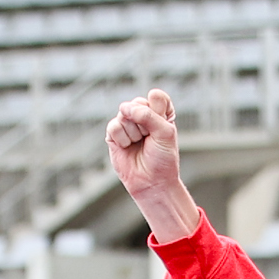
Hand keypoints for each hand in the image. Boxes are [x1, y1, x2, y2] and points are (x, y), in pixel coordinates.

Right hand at [106, 89, 202, 243]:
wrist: (151, 182)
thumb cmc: (162, 159)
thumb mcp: (165, 132)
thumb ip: (148, 114)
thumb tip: (124, 107)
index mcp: (159, 112)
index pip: (156, 96)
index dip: (158, 111)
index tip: (163, 127)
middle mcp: (142, 115)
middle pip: (138, 103)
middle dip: (144, 123)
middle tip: (149, 139)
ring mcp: (127, 124)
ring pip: (124, 115)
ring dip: (134, 133)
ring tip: (138, 144)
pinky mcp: (114, 134)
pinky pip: (114, 126)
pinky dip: (122, 139)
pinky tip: (127, 147)